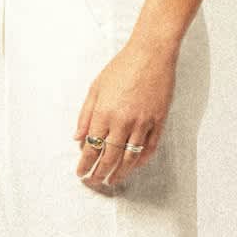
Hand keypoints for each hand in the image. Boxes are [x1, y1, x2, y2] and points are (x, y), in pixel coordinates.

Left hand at [73, 39, 177, 189]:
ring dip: (119, 173)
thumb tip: (77, 138)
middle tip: (94, 182)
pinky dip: (141, 161)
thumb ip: (85, 115)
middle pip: (109, 158)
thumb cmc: (121, 67)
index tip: (80, 173)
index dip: (85, 164)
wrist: (151, 54)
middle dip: (99, 174)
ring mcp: (143, 123)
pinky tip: (133, 167)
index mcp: (104, 113)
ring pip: (130, 158)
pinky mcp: (158, 121)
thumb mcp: (95, 88)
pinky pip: (150, 148)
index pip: (91, 148)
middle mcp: (123, 122)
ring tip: (112, 181)